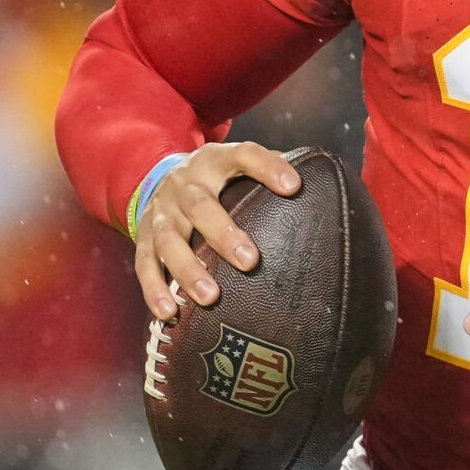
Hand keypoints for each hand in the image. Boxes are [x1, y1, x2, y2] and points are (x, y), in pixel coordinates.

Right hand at [133, 142, 298, 319]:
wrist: (159, 176)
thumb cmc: (218, 178)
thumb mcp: (239, 165)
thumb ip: (273, 171)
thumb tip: (327, 191)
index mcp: (215, 160)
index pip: (244, 156)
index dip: (268, 167)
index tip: (294, 186)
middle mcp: (184, 183)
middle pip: (200, 205)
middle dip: (223, 233)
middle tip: (251, 261)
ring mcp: (161, 211)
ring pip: (169, 239)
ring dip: (188, 269)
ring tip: (211, 297)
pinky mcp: (142, 236)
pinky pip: (144, 264)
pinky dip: (156, 289)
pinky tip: (170, 313)